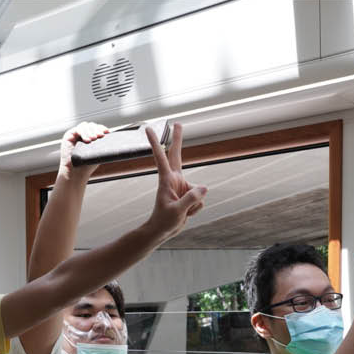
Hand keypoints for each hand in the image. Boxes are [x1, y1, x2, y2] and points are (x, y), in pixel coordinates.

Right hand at [58, 122, 109, 180]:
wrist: (75, 173)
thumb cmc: (86, 165)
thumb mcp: (97, 154)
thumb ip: (101, 145)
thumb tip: (111, 138)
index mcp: (90, 138)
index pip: (96, 128)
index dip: (102, 128)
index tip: (107, 132)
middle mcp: (83, 135)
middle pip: (91, 125)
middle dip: (97, 129)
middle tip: (100, 136)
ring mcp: (75, 134)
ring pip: (85, 125)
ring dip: (91, 131)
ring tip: (94, 139)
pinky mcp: (69, 135)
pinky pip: (78, 129)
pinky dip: (83, 133)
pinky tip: (87, 140)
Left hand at [144, 123, 206, 240]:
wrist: (163, 230)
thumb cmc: (164, 221)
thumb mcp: (177, 211)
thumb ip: (191, 199)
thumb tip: (204, 188)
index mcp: (166, 180)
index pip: (160, 158)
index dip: (155, 143)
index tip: (148, 129)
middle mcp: (175, 179)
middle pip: (177, 155)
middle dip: (178, 139)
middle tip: (178, 123)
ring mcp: (183, 186)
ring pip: (198, 191)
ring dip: (194, 204)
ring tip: (182, 212)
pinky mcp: (189, 194)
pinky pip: (200, 200)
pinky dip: (195, 209)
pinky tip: (186, 213)